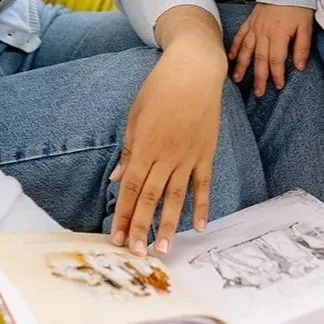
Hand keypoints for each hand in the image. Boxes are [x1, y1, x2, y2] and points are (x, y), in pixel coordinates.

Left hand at [110, 33, 225, 257]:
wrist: (195, 69)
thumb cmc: (160, 88)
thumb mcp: (135, 115)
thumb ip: (128, 149)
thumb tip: (118, 178)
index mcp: (145, 146)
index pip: (132, 188)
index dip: (124, 214)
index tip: (118, 237)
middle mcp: (167, 156)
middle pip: (152, 198)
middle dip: (143, 227)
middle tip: (137, 254)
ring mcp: (189, 156)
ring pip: (177, 197)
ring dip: (170, 224)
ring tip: (164, 249)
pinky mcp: (206, 153)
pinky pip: (203, 184)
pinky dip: (202, 205)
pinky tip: (200, 226)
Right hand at [229, 4, 314, 96]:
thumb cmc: (298, 7)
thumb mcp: (306, 27)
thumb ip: (302, 47)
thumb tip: (299, 67)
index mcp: (278, 35)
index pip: (276, 60)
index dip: (277, 74)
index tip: (278, 86)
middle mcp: (263, 33)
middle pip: (259, 59)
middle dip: (259, 77)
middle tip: (258, 92)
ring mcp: (254, 27)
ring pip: (245, 50)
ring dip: (241, 66)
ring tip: (237, 79)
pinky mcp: (249, 21)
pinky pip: (239, 36)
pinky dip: (234, 47)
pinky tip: (231, 58)